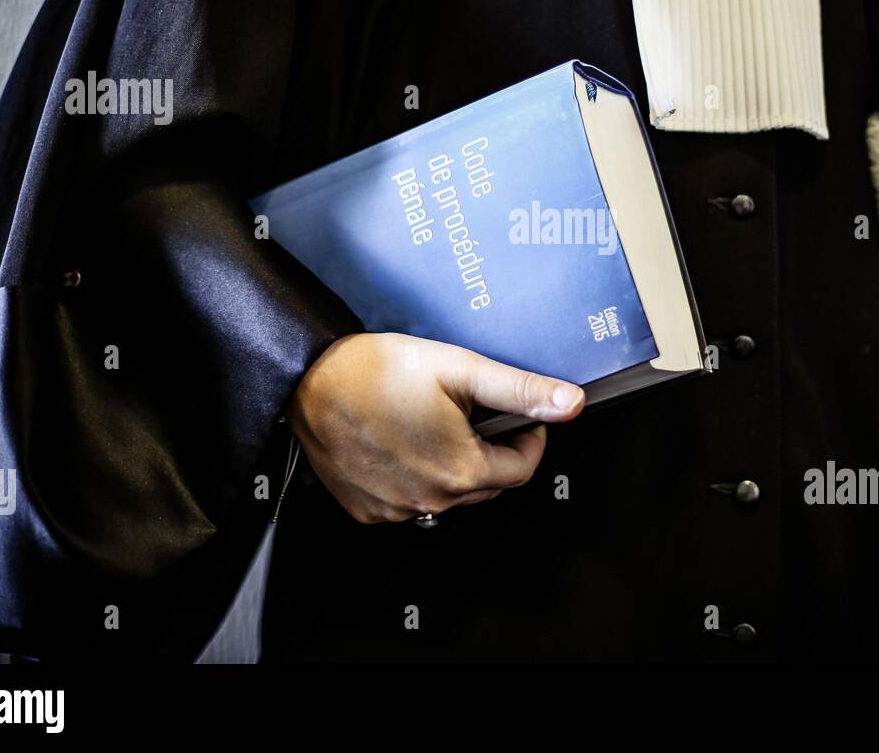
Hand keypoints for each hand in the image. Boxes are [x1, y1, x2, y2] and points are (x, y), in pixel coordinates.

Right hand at [286, 332, 584, 523]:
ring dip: (453, 466)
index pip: (523, 469)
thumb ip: (520, 390)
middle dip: (490, 450)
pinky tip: (401, 443)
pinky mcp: (367, 510)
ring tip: (431, 423)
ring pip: (449, 495)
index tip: (516, 415)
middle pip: (487, 484)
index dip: (528, 438)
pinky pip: (409, 502)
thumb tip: (573, 403)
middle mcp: (432, 501)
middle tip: (468, 412)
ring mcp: (397, 510)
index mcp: (463, 470)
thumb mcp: (460, 369)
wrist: (306, 381)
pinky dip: (415, 478)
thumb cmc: (377, 370)